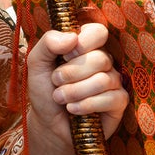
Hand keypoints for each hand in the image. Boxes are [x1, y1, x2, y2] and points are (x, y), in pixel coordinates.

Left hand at [25, 23, 127, 154]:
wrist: (47, 123)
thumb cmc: (44, 90)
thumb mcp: (36, 63)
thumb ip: (48, 43)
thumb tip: (72, 37)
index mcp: (84, 47)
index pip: (98, 32)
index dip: (84, 42)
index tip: (65, 55)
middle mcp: (101, 61)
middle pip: (99, 58)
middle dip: (71, 73)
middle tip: (56, 81)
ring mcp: (112, 81)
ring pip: (104, 79)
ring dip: (75, 91)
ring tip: (60, 98)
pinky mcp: (119, 102)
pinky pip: (112, 98)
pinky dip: (87, 105)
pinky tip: (73, 109)